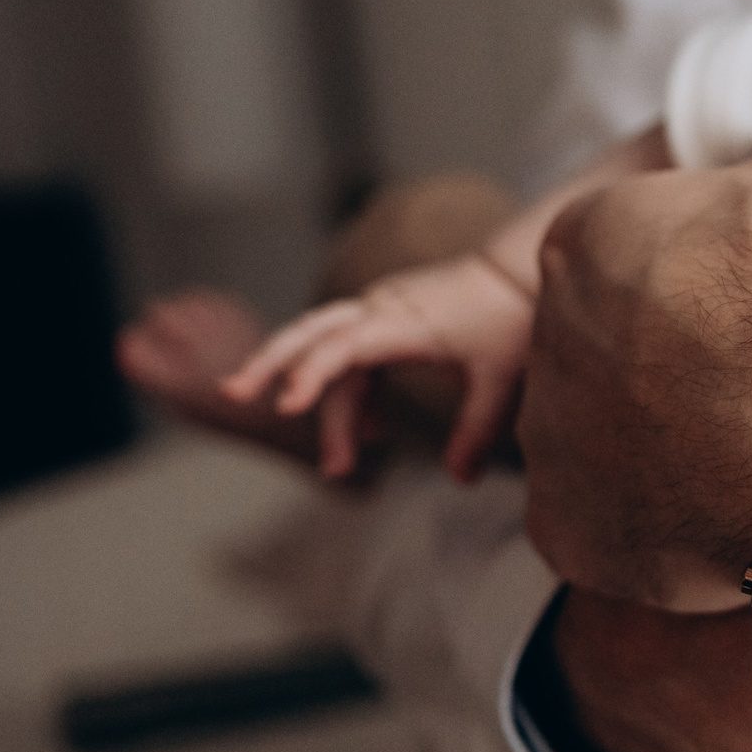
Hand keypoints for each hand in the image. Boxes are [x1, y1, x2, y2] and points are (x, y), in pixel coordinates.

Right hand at [224, 253, 532, 481]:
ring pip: (322, 342)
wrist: (516, 272)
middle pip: (311, 332)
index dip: (313, 375)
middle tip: (235, 395)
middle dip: (270, 363)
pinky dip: (349, 389)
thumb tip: (460, 480)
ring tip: (304, 437)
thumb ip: (478, 431)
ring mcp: (379, 308)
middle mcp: (382, 308)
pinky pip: (351, 353)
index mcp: (404, 320)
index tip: (287, 406)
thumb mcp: (500, 380)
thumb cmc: (508, 319)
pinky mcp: (385, 315)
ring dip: (304, 384)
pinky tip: (369, 433)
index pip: (344, 345)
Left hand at [518, 114, 751, 606]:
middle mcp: (545, 335)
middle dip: (669, 354)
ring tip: (745, 446)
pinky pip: (603, 518)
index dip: (701, 268)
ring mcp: (550, 442)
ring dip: (658, 436)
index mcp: (583, 237)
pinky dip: (651, 518)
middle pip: (608, 339)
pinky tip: (717, 506)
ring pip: (601, 431)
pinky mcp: (567, 529)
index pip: (628, 242)